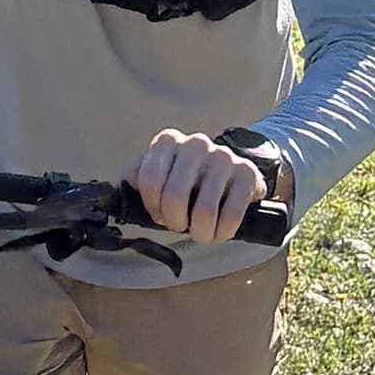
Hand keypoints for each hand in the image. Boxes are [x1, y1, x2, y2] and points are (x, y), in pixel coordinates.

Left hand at [129, 128, 273, 245]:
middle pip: (174, 196)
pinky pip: (231, 215)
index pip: (148, 180)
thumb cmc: (189, 179)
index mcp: (168, 142)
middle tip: (181, 226)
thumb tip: (128, 181)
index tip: (159, 214)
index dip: (152, 207)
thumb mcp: (161, 173)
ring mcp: (223, 156)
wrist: (232, 174)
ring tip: (201, 232)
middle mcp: (195, 143)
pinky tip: (219, 231)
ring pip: (204, 210)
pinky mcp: (246, 173)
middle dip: (175, 222)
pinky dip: (222, 232)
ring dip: (200, 233)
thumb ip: (138, 175)